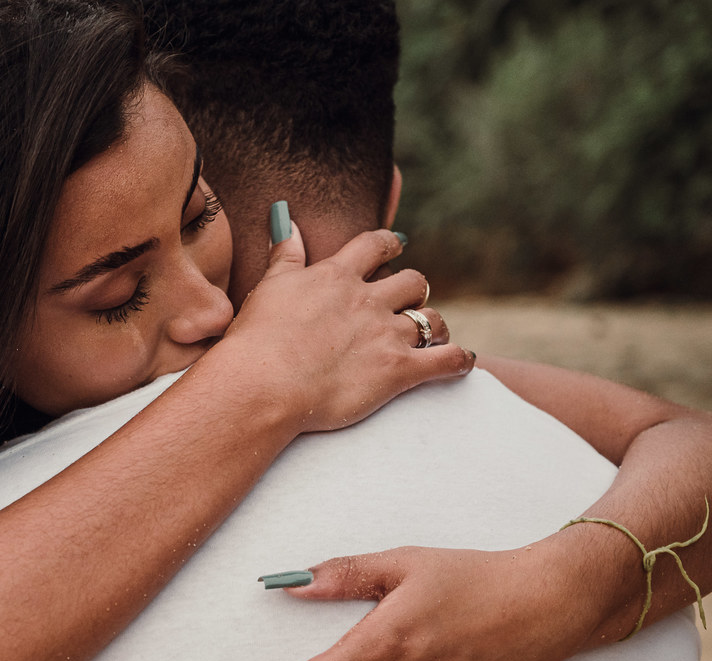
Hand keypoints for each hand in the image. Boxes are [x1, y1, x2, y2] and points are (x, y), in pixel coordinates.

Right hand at [221, 227, 471, 434]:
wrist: (263, 385)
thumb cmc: (257, 338)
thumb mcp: (269, 286)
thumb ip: (285, 253)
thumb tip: (284, 217)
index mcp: (337, 277)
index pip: (375, 245)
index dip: (390, 243)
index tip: (397, 244)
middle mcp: (367, 300)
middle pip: (412, 282)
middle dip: (414, 290)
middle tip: (408, 302)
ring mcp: (386, 335)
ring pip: (432, 320)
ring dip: (434, 326)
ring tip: (433, 335)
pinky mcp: (398, 370)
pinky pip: (445, 360)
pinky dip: (459, 360)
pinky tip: (463, 361)